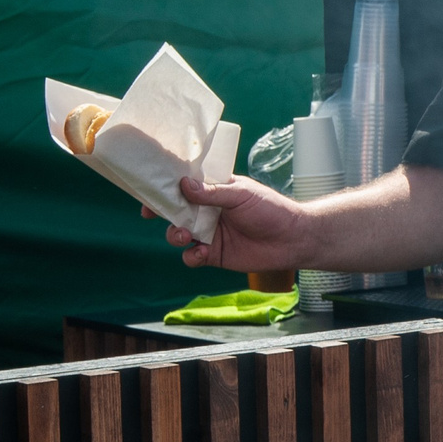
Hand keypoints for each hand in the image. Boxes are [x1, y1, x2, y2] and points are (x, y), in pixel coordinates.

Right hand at [149, 175, 315, 270]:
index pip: (184, 187)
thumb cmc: (271, 210)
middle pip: (175, 211)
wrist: (292, 238)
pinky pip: (192, 256)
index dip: (166, 188)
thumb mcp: (241, 194)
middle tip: (153, 214)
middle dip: (161, 212)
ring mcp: (209, 233)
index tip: (150, 189)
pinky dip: (191, 255)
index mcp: (213, 191)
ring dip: (174, 234)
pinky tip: (202, 251)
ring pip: (178, 234)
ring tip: (182, 234)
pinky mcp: (213, 254)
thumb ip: (213, 192)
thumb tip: (184, 185)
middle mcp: (207, 211)